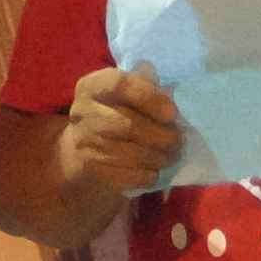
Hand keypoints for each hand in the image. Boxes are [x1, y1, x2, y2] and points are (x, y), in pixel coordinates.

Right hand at [50, 64, 186, 203]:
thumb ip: (149, 88)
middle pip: (127, 125)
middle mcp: (82, 112)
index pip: (119, 85)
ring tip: (172, 155)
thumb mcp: (131, 90)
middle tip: (178, 140)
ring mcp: (83, 141)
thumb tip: (173, 98)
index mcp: (94, 86)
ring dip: (158, 157)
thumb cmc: (120, 109)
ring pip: (128, 153)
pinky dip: (146, 175)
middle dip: (161, 136)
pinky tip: (156, 171)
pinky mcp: (88, 167)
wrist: (88, 141)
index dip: (149, 98)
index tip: (172, 113)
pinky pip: (123, 175)